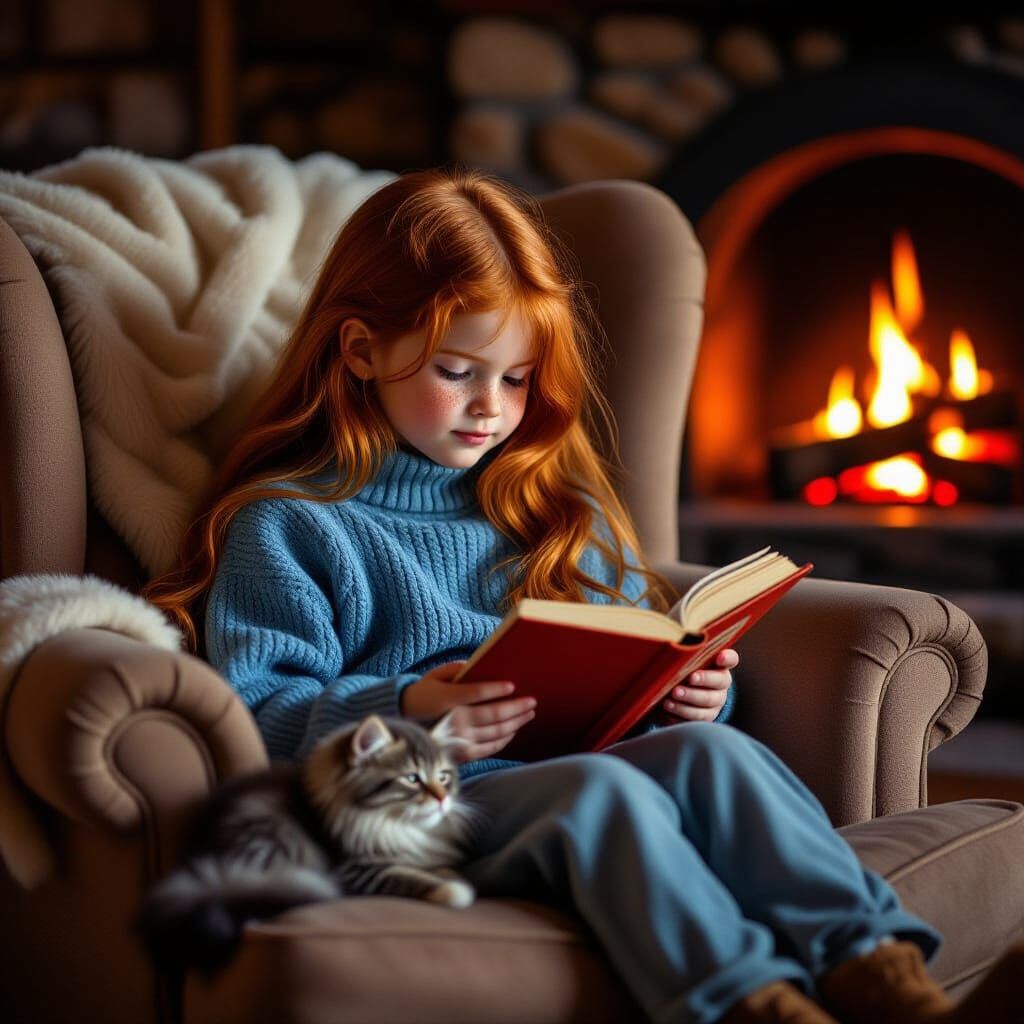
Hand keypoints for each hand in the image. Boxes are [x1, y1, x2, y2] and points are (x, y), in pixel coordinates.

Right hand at [401, 661, 536, 762]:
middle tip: (532, 701)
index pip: (477, 693)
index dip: (496, 689)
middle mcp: (454, 722)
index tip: (512, 685)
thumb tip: (478, 665)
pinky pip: (490, 748)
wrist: (403, 725)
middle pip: (493, 715)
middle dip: (516, 707)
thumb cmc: (423, 695)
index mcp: (446, 700)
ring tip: (529, 713)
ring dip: (516, 722)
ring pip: (496, 732)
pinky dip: (505, 739)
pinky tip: (514, 729)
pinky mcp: (462, 755)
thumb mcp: (434, 676)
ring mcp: (459, 741)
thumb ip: (455, 669)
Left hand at [661, 648, 737, 721]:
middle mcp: (721, 684)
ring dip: (689, 698)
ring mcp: (715, 702)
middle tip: (690, 678)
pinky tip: (668, 707)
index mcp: (719, 665)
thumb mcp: (684, 663)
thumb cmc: (681, 671)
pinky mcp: (705, 718)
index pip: (731, 659)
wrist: (677, 695)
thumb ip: (685, 657)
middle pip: (719, 681)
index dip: (727, 658)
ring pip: (707, 702)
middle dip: (703, 679)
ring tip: (672, 695)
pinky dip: (681, 713)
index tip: (719, 658)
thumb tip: (671, 650)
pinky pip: (696, 718)